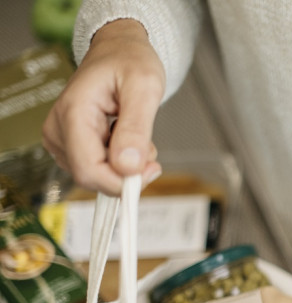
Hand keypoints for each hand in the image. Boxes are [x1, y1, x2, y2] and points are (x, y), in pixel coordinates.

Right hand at [42, 18, 164, 195]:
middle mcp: (59, 128)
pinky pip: (96, 167)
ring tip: (137, 135)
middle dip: (126, 173)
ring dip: (124, 165)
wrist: (119, 50)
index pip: (88, 169)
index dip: (121, 181)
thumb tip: (128, 167)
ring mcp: (62, 138)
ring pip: (96, 174)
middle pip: (91, 176)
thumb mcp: (145, 87)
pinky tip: (126, 139)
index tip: (151, 169)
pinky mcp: (69, 143)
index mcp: (73, 113)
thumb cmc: (130, 61)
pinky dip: (118, 160)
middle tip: (150, 151)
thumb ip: (136, 128)